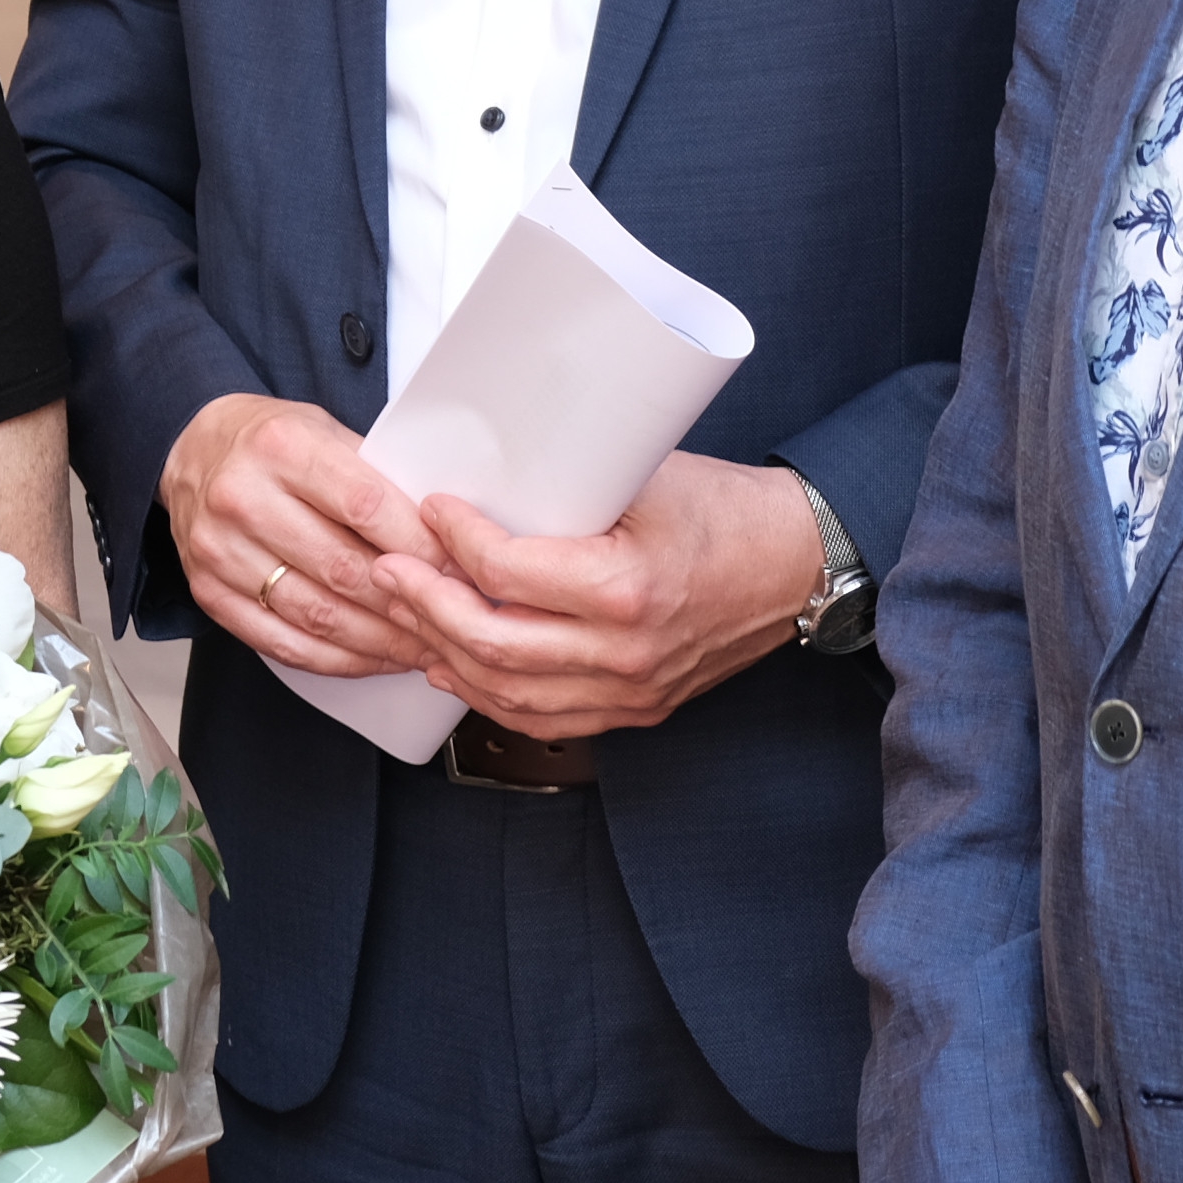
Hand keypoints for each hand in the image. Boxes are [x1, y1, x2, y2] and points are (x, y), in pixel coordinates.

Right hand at [160, 393, 444, 675]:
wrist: (191, 450)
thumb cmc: (270, 440)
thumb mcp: (324, 428)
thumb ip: (376, 476)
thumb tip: (445, 535)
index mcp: (280, 447)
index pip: (366, 506)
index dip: (419, 546)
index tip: (456, 567)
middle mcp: (241, 497)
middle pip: (343, 569)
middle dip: (409, 602)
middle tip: (452, 618)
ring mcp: (219, 550)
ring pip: (317, 616)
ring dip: (380, 641)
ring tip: (423, 646)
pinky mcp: (208, 593)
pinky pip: (283, 644)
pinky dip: (337, 660)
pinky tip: (373, 657)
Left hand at [372, 450, 822, 738]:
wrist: (794, 563)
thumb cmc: (722, 508)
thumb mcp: (647, 476)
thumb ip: (569, 484)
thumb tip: (482, 463)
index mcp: (629, 587)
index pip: (508, 574)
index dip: (454, 541)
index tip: (429, 508)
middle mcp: (627, 651)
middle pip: (493, 644)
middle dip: (425, 604)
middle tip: (388, 567)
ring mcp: (631, 690)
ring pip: (509, 693)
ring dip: (446, 653)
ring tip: (406, 613)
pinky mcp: (635, 707)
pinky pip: (544, 719)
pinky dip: (488, 695)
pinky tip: (453, 666)